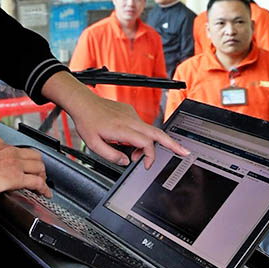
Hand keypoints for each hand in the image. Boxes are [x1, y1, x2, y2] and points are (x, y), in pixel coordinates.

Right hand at [0, 138, 51, 198]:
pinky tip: (45, 193)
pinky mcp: (17, 178)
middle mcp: (9, 151)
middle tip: (38, 173)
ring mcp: (15, 163)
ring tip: (43, 183)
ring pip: (38, 166)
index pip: (16, 149)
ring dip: (43, 175)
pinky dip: (43, 188)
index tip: (22, 163)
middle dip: (38, 164)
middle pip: (33, 155)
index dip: (22, 157)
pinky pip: (37, 182)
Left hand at [41, 72, 189, 168]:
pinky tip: (129, 142)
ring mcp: (131, 114)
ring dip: (149, 144)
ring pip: (150, 130)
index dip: (150, 156)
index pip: (146, 143)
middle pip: (157, 132)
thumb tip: (125, 161)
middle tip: (184, 152)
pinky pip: (142, 125)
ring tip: (135, 155)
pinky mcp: (130, 111)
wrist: (83, 103)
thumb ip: (111, 155)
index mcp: (122, 129)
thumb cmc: (87, 122)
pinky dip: (142, 136)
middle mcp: (130, 120)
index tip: (145, 164)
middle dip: (173, 143)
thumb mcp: (93, 145)